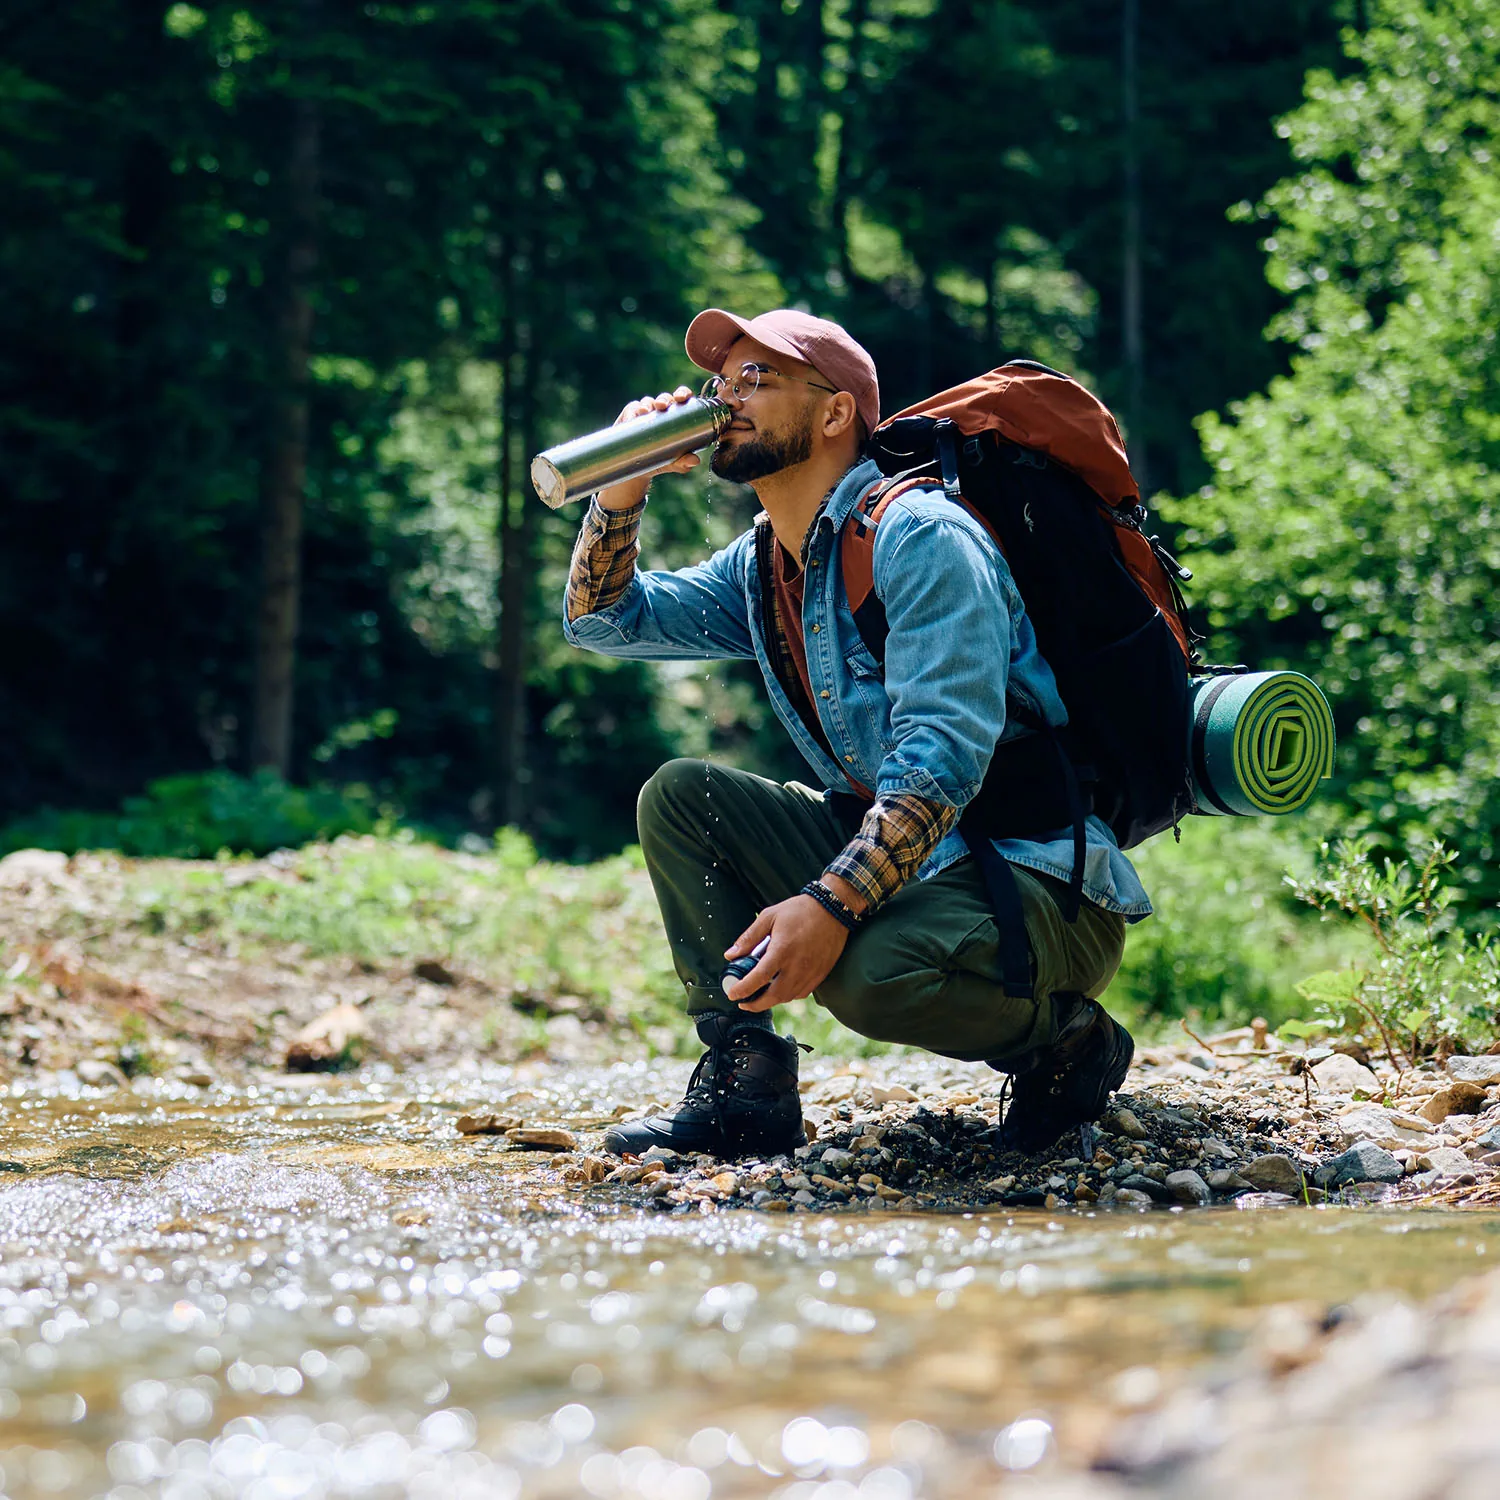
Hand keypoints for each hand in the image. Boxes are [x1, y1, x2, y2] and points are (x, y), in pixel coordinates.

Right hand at [595, 386, 699, 510]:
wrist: (636, 470)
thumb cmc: (659, 461)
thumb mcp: (672, 463)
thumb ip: (683, 462)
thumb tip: (695, 461)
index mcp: (677, 416)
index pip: (682, 399)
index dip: (683, 393)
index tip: (682, 397)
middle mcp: (661, 411)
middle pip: (664, 398)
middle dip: (664, 399)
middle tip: (662, 406)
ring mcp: (645, 412)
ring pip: (647, 402)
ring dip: (647, 404)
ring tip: (645, 411)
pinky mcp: (630, 416)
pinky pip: (631, 410)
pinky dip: (632, 412)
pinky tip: (632, 418)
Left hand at [723, 895, 850, 1010]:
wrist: (833, 909)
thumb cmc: (799, 910)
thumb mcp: (769, 916)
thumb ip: (749, 937)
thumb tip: (730, 955)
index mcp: (782, 950)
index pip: (758, 978)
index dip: (743, 989)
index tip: (732, 994)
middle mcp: (797, 966)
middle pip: (774, 996)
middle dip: (756, 1005)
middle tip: (744, 1003)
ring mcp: (811, 973)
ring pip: (788, 997)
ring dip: (772, 1001)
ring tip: (760, 997)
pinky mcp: (820, 974)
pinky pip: (801, 993)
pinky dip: (788, 995)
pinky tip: (781, 988)